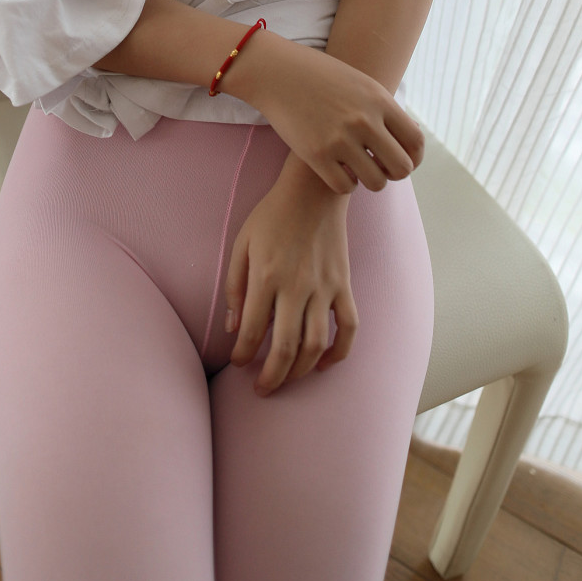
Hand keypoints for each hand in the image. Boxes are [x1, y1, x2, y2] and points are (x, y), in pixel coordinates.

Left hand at [224, 154, 358, 396]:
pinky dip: (339, 352)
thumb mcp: (242, 244)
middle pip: (285, 348)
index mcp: (266, 276)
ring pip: (316, 344)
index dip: (241, 355)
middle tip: (262, 389)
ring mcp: (324, 288)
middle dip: (271, 377)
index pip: (252, 331)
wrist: (313, 191)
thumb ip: (235, 287)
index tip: (237, 364)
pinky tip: (324, 364)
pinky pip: (348, 327)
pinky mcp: (344, 285)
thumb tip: (232, 329)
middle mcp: (296, 287)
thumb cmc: (272, 216)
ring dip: (300, 370)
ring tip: (286, 378)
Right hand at [239, 33, 424, 196]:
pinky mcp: (316, 153)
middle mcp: (364, 120)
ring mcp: (340, 138)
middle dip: (394, 173)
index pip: (415, 142)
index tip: (404, 161)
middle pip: (401, 168)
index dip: (414, 158)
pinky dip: (345, 183)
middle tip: (380, 168)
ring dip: (370, 180)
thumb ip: (385, 110)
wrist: (277, 72)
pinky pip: (345, 185)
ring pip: (375, 182)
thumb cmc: (321, 77)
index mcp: (379, 101)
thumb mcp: (361, 84)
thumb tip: (409, 138)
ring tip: (358, 169)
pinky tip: (338, 170)